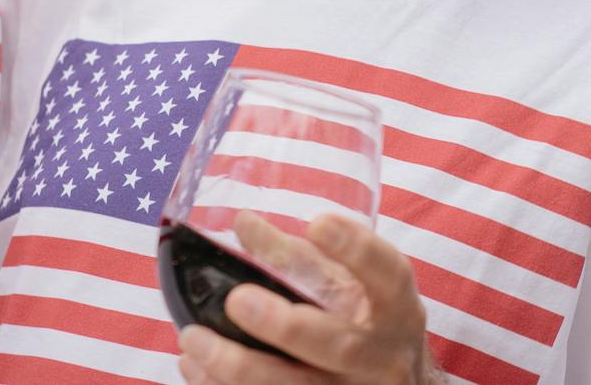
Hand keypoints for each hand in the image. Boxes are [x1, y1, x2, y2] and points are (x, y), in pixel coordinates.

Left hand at [177, 214, 433, 384]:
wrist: (393, 383)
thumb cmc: (362, 322)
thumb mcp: (345, 287)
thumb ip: (296, 256)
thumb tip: (243, 222)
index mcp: (396, 309)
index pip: (388, 275)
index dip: (355, 249)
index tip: (318, 222)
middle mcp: (384, 357)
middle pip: (339, 346)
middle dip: (285, 326)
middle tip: (238, 300)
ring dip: (239, 367)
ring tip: (194, 339)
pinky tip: (195, 369)